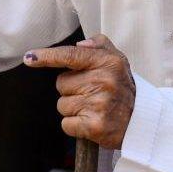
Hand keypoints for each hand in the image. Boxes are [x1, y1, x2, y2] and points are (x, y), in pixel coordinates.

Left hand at [23, 34, 135, 148]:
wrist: (142, 121)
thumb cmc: (123, 89)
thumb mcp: (118, 61)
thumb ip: (99, 45)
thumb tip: (79, 45)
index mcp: (107, 62)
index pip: (71, 56)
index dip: (47, 57)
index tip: (30, 58)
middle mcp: (104, 81)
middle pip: (61, 83)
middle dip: (71, 89)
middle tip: (91, 93)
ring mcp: (99, 104)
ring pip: (62, 105)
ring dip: (73, 108)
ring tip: (93, 108)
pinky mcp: (94, 126)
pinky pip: (66, 124)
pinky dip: (75, 125)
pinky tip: (90, 121)